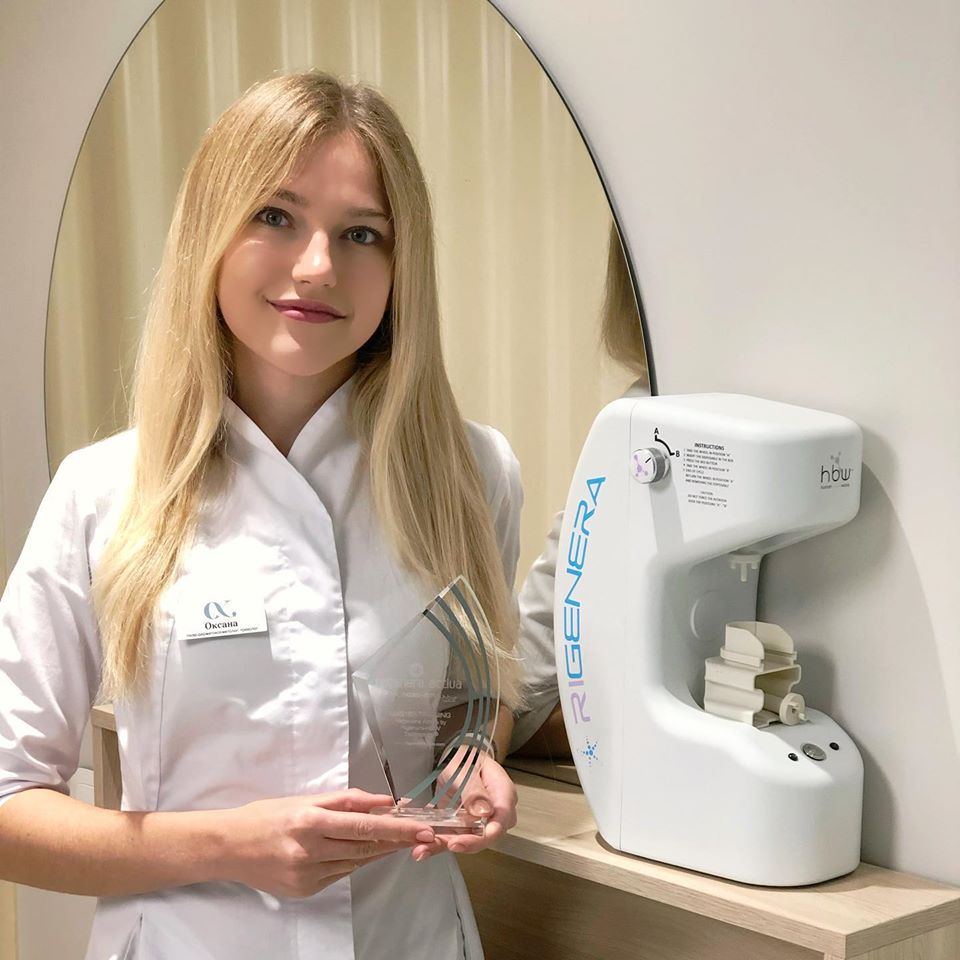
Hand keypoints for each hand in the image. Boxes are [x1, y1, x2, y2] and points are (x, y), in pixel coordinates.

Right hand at [218, 788, 436, 897]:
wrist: (228, 847)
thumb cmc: (268, 815)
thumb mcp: (305, 799)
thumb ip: (346, 800)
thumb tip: (383, 801)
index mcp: (311, 821)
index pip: (364, 826)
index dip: (397, 829)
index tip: (421, 829)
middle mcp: (310, 850)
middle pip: (365, 848)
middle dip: (396, 841)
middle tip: (421, 834)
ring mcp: (307, 875)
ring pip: (354, 862)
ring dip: (375, 851)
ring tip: (390, 838)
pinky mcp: (304, 891)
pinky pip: (338, 874)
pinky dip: (350, 861)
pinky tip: (349, 850)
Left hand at [411, 753, 517, 860]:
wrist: (461, 761)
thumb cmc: (469, 760)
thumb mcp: (468, 769)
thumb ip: (474, 790)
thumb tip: (484, 812)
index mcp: (504, 796)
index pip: (497, 825)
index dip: (479, 839)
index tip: (457, 843)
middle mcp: (496, 815)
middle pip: (482, 838)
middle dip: (456, 846)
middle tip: (429, 848)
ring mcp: (481, 823)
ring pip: (465, 841)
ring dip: (442, 846)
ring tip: (421, 850)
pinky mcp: (466, 827)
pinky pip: (453, 838)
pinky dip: (437, 843)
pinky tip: (422, 848)